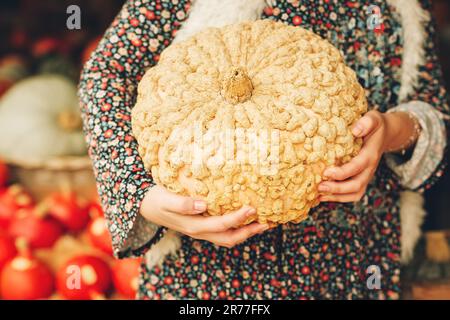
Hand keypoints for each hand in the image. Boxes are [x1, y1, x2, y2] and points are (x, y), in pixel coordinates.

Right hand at [140, 185, 268, 247]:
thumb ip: (182, 203)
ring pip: (227, 238)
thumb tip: (203, 204)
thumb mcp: (165, 199)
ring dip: (245, 233)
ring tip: (261, 224)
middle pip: (229, 238)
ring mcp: (200, 230)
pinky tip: (243, 219)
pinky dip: (236, 229)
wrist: (145, 206)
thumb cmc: (156, 199)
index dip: (238, 218)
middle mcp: (199, 231)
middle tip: (267, 222)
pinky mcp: (200, 226)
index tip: (252, 208)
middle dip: (249, 232)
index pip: (221, 225)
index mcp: (193, 225)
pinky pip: (222, 232)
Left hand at [318, 110, 388, 201]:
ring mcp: (366, 176)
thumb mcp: (373, 118)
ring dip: (337, 197)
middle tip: (319, 187)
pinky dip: (338, 198)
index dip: (342, 172)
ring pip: (355, 193)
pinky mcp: (361, 179)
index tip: (326, 172)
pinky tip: (323, 196)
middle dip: (337, 189)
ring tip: (318, 195)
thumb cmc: (375, 125)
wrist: (386, 134)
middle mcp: (369, 169)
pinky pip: (352, 194)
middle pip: (356, 185)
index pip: (357, 167)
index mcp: (370, 154)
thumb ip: (366, 122)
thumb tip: (355, 130)